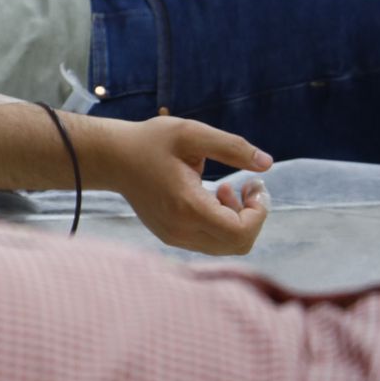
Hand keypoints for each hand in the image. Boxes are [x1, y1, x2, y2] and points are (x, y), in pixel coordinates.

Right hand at [106, 117, 271, 254]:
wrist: (112, 158)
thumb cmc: (150, 142)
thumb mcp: (192, 134)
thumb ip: (232, 147)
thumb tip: (267, 163)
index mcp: (187, 206)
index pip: (240, 232)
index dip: (260, 212)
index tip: (255, 184)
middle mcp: (181, 229)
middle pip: (238, 244)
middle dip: (253, 217)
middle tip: (248, 187)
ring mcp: (174, 237)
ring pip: (225, 246)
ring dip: (237, 220)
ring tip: (226, 188)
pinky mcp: (170, 236)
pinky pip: (210, 242)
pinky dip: (221, 224)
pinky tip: (211, 197)